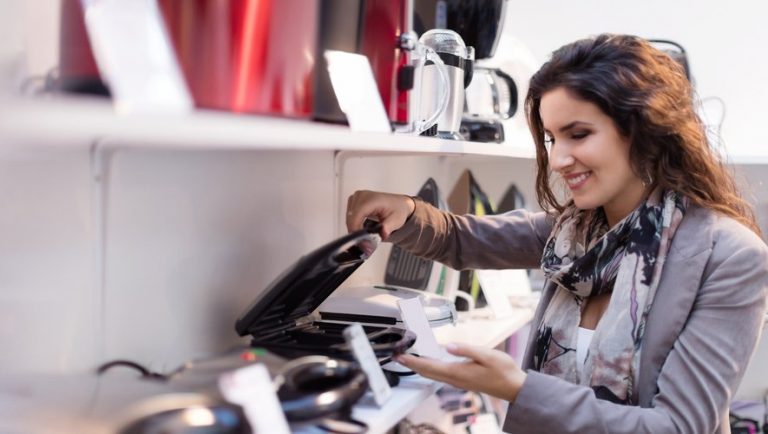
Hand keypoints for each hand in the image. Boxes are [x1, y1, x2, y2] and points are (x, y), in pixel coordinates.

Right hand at [346, 190, 414, 239]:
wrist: (398, 204)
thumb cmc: (397, 210)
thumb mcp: (396, 220)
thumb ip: (387, 228)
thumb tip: (382, 234)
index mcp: (372, 198)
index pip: (357, 215)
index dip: (356, 230)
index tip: (362, 242)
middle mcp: (362, 196)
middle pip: (351, 219)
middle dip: (357, 233)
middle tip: (366, 244)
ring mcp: (356, 198)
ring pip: (348, 219)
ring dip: (355, 229)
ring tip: (367, 235)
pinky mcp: (353, 201)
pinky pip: (349, 217)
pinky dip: (354, 225)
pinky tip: (363, 228)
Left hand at [394, 343, 526, 402]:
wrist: (514, 387)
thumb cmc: (503, 371)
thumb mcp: (487, 355)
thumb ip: (467, 350)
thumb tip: (448, 346)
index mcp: (458, 372)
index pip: (430, 367)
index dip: (413, 362)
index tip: (400, 356)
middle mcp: (455, 379)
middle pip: (427, 372)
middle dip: (411, 364)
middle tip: (397, 356)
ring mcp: (458, 381)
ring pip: (433, 374)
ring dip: (419, 367)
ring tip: (408, 358)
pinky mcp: (462, 380)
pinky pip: (440, 375)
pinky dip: (430, 368)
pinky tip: (428, 363)